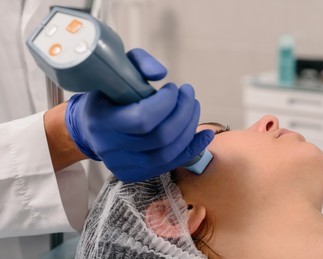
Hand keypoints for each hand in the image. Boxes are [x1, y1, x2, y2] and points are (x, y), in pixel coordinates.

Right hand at [65, 49, 213, 181]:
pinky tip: (205, 135)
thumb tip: (161, 74)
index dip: (166, 103)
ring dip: (189, 128)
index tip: (173, 88)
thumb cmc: (107, 96)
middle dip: (183, 113)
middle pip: (160, 137)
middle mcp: (110, 148)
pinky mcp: (136, 174)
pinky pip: (170, 164)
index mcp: (101, 121)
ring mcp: (123, 165)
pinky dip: (192, 149)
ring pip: (168, 153)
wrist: (90, 128)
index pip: (142, 119)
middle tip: (188, 95)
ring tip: (193, 107)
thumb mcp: (116, 70)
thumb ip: (139, 63)